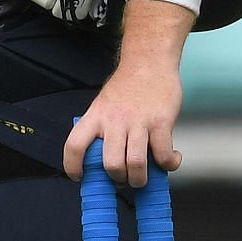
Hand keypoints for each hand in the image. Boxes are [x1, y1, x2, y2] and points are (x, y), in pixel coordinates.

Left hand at [64, 58, 182, 187]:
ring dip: (140, 179)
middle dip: (118, 179)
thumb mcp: (104, 104)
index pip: (74, 145)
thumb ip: (101, 129)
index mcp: (95, 116)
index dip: (72, 165)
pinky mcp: (161, 122)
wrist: (149, 61)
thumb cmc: (127, 86)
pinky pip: (164, 155)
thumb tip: (103, 160)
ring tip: (142, 177)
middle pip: (110, 163)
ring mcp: (138, 122)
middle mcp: (114, 120)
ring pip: (136, 164)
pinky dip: (169, 165)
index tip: (79, 177)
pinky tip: (169, 160)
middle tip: (123, 179)